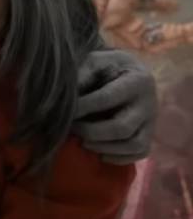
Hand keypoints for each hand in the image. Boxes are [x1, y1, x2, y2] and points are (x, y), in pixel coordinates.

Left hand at [74, 49, 156, 164]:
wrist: (128, 71)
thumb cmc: (105, 66)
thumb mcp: (94, 61)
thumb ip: (83, 74)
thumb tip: (70, 96)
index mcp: (137, 80)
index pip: (107, 98)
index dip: (84, 107)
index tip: (66, 111)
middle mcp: (149, 103)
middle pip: (122, 127)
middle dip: (92, 132)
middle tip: (72, 128)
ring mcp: (152, 121)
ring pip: (134, 144)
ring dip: (104, 148)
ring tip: (83, 142)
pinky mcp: (150, 134)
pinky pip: (140, 153)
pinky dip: (120, 158)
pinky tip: (100, 154)